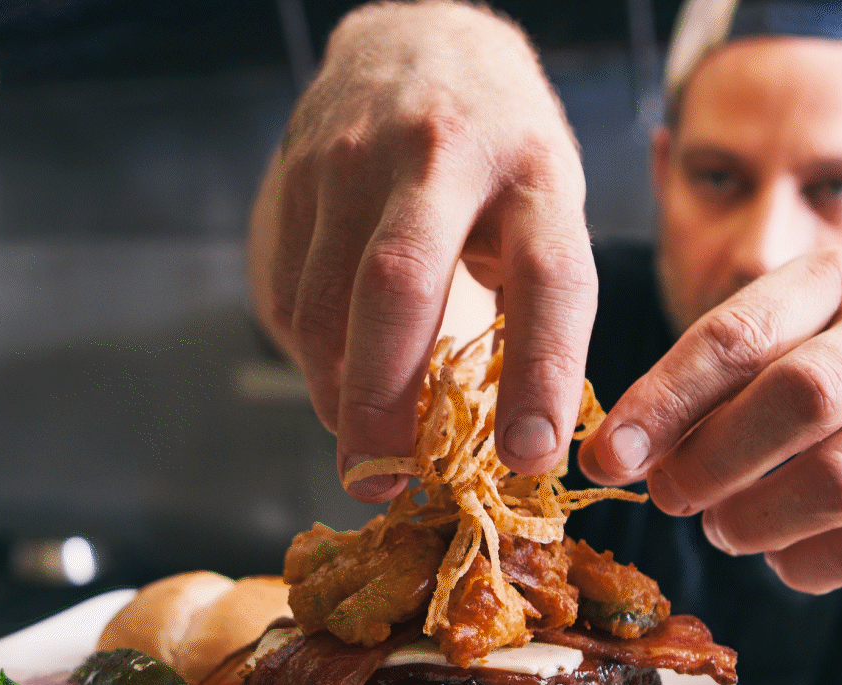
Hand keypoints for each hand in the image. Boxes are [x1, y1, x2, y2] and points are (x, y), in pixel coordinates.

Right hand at [248, 1, 596, 500]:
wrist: (416, 45)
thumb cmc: (499, 157)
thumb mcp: (545, 211)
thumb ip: (533, 307)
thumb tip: (510, 441)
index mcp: (533, 174)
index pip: (547, 280)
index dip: (539, 376)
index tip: (527, 458)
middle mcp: (441, 156)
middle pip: (401, 286)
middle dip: (386, 400)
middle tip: (383, 481)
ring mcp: (354, 160)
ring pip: (327, 304)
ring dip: (339, 397)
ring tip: (365, 451)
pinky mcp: (297, 179)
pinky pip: (294, 296)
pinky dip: (315, 359)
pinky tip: (340, 377)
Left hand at [579, 248, 841, 593]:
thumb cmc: (839, 370)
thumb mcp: (779, 343)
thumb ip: (701, 387)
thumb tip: (612, 454)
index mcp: (835, 281)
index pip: (736, 335)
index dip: (660, 404)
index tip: (605, 456)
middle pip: (799, 396)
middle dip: (711, 460)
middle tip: (668, 495)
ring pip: (840, 477)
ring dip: (755, 518)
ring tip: (722, 528)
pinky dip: (805, 563)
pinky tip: (780, 555)